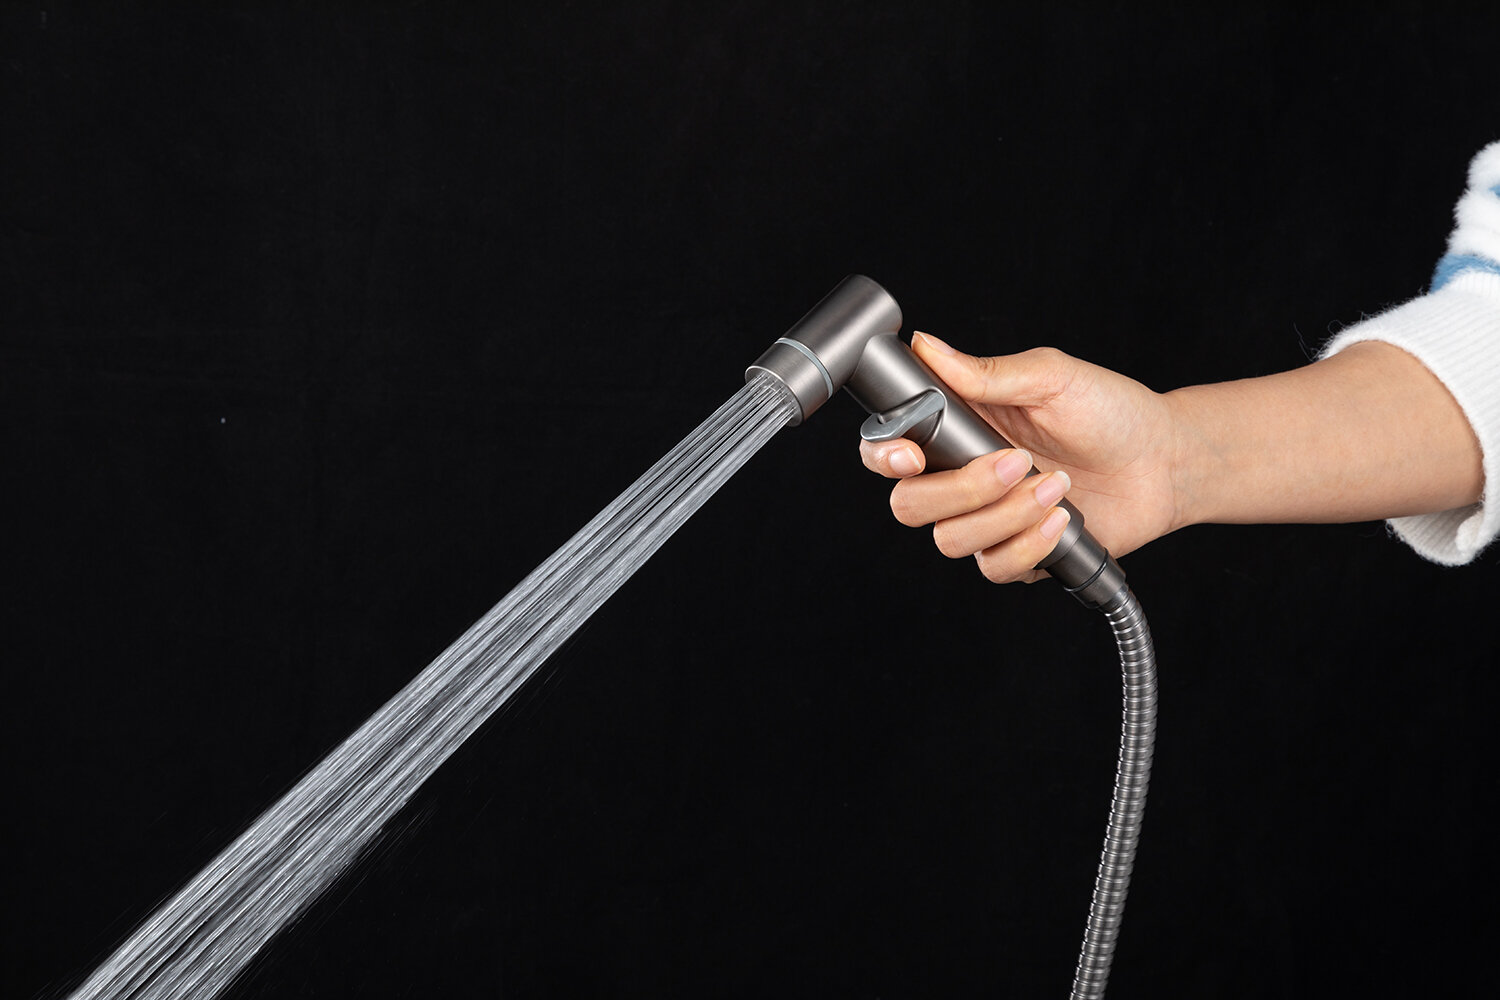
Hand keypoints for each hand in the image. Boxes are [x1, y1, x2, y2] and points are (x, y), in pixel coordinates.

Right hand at [859, 333, 1182, 583]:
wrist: (1165, 460)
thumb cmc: (1110, 410)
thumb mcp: (1051, 377)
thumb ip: (985, 372)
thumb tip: (926, 345)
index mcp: (956, 430)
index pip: (887, 450)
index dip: (884, 457)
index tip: (912, 455)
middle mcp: (961, 479)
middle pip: (910, 504)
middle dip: (958, 490)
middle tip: (1013, 463)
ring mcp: (988, 521)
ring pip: (951, 539)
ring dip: (1005, 515)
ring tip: (1056, 484)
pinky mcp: (1018, 555)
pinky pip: (994, 567)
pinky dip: (1029, 543)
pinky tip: (1063, 516)